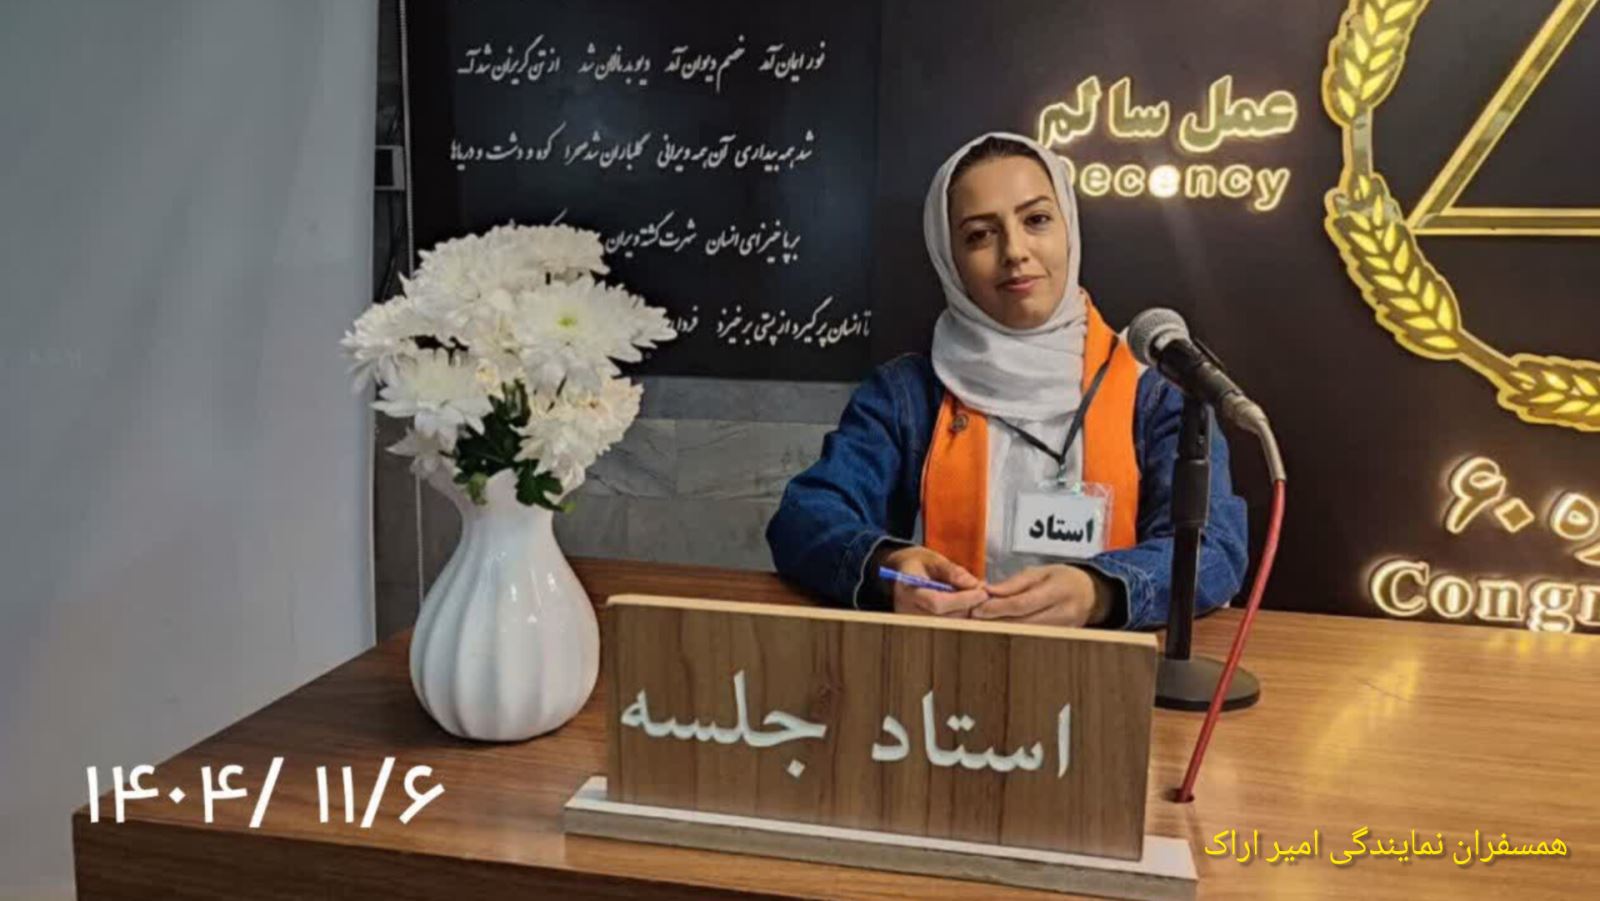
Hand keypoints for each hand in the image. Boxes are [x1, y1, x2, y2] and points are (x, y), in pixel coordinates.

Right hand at [878, 545, 987, 616]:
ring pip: (949, 624)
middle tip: (984, 593)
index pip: (937, 603)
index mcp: (908, 590)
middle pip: (946, 618)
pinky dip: (960, 615)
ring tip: (977, 596)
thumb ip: (952, 571)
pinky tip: (968, 604)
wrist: (899, 573)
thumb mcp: (933, 559)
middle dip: (969, 606)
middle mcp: (907, 611)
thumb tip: (974, 584)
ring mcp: (913, 622)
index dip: (962, 600)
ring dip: (967, 612)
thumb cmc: (916, 563)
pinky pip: (946, 625)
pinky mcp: (921, 628)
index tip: (982, 593)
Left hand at [972, 565, 1111, 626]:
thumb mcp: (1041, 571)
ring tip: (982, 622)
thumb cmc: (1064, 579)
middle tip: (973, 617)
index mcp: (1057, 591)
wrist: (1091, 594)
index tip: (978, 608)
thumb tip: (989, 591)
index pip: (1022, 604)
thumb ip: (1014, 583)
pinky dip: (1011, 633)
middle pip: (1020, 623)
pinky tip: (998, 628)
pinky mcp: (1057, 640)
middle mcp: (1061, 614)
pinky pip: (1029, 638)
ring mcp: (1061, 630)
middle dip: (993, 621)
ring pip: (1023, 634)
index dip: (997, 608)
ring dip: (999, 629)